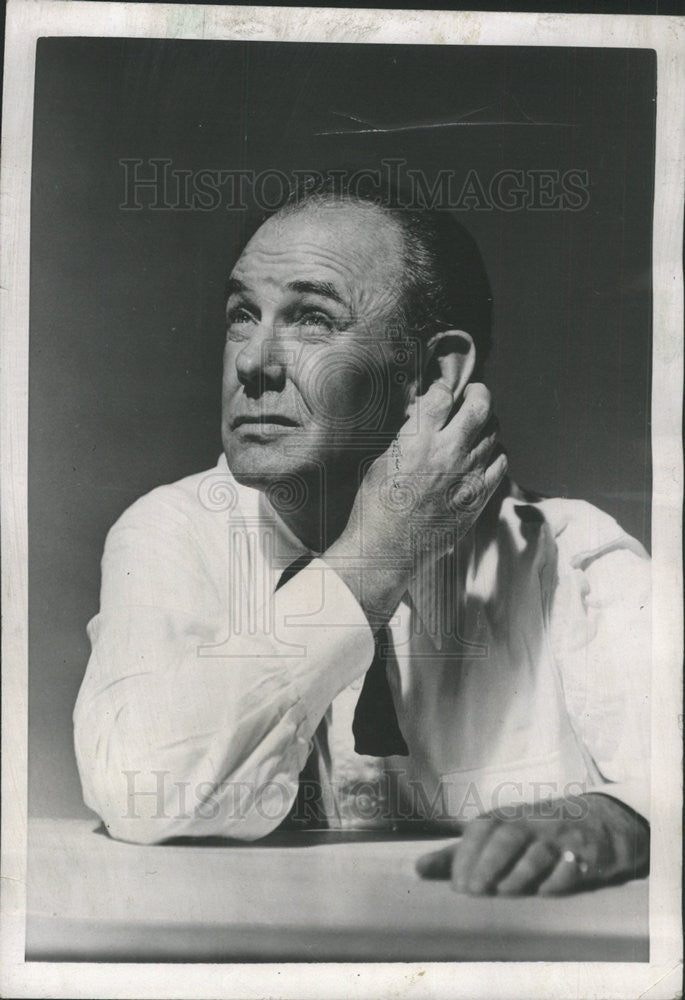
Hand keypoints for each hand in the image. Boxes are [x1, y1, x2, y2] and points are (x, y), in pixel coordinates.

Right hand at [325, 381, 506, 625]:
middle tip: (472, 393)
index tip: (441, 392)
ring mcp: (469, 476)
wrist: (386, 551)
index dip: (443, 388)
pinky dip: (494, 452)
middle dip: (478, 393)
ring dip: (485, 423)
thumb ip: (408, 436)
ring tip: (474, 426)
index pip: (443, 395)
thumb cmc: (375, 507)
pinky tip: (482, 454)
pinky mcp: (479, 497)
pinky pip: (500, 462)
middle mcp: (448, 453)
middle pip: (480, 406)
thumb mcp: (382, 461)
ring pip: (493, 432)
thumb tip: (425, 416)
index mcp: (418, 441)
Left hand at [415, 794, 648, 895]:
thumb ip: (459, 855)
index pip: (483, 828)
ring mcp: (560, 837)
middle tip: (474, 891)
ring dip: (519, 874)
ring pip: (538, 852)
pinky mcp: (585, 854)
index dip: (468, 853)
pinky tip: (543, 891)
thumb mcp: (497, 837)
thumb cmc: (534, 832)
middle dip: (489, 863)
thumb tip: (418, 869)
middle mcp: (532, 822)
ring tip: (504, 892)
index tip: (456, 883)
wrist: (596, 821)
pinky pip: (571, 867)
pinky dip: (556, 880)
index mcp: (507, 817)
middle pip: (508, 837)